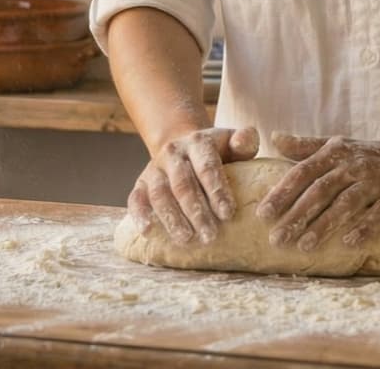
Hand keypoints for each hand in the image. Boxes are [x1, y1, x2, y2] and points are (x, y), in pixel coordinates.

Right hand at [127, 125, 258, 244]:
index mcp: (197, 143)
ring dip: (172, 218)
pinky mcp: (141, 183)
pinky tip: (148, 231)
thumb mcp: (232, 143)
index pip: (207, 167)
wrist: (184, 148)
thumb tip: (244, 140)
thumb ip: (244, 141)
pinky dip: (139, 215)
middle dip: (197, 212)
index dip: (217, 191)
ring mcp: (154, 168)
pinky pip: (136, 198)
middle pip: (183, 184)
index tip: (228, 214)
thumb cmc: (216, 153)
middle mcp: (172, 153)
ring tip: (186, 239)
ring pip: (160, 194)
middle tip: (210, 236)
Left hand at [257, 133, 379, 252]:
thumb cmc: (363, 155)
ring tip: (304, 246)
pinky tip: (348, 244)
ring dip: (325, 225)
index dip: (283, 193)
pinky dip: (365, 228)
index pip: (303, 173)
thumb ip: (304, 147)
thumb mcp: (335, 145)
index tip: (263, 214)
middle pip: (321, 191)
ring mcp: (375, 182)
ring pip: (347, 203)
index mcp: (334, 154)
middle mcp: (353, 166)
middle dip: (297, 216)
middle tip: (277, 240)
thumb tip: (273, 138)